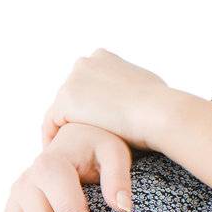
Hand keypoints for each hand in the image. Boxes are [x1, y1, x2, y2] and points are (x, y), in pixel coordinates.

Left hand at [39, 48, 173, 152]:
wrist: (158, 112)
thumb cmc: (160, 102)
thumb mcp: (148, 83)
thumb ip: (132, 85)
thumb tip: (139, 95)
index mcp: (103, 57)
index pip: (88, 82)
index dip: (91, 104)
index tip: (95, 121)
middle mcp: (84, 64)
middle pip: (72, 94)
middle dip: (77, 115)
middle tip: (81, 139)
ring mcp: (72, 82)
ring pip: (61, 110)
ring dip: (66, 128)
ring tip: (71, 150)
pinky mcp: (65, 102)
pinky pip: (51, 124)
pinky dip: (54, 138)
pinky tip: (63, 155)